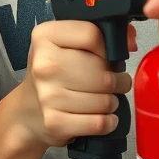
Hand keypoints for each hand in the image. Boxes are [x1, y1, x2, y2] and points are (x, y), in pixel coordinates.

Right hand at [16, 21, 136, 147]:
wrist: (28, 110)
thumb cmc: (54, 74)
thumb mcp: (66, 45)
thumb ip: (99, 35)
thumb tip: (130, 41)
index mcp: (44, 37)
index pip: (92, 35)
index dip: (107, 48)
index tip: (105, 57)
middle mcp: (43, 64)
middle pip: (102, 71)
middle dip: (115, 80)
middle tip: (110, 83)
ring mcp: (47, 95)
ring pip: (105, 100)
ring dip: (111, 102)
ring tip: (102, 99)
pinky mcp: (55, 122)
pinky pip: (100, 122)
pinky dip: (108, 121)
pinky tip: (99, 116)